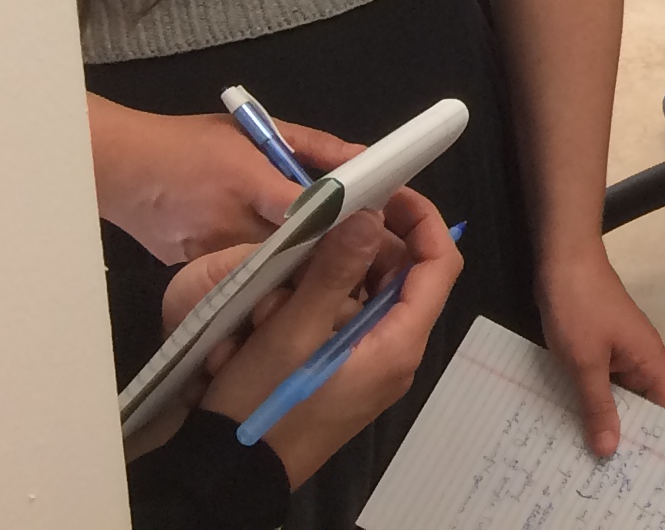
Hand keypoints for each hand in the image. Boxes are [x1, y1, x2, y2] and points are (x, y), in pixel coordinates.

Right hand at [91, 96, 362, 263]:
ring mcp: (207, 256)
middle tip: (354, 249)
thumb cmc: (190, 142)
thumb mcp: (255, 131)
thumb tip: (363, 158)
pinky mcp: (192, 275)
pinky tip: (271, 271)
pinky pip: (236, 280)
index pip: (305, 210)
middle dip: (322, 249)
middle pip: (291, 249)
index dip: (338, 218)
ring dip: (291, 266)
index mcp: (246, 183)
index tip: (365, 222)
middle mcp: (227, 225)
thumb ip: (313, 147)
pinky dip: (256, 274)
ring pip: (265, 272)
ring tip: (318, 260)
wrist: (120, 168)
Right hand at [158, 187, 461, 489]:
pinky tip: (273, 306)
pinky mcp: (341, 375)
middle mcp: (394, 353)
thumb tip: (371, 215)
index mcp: (399, 342)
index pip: (439, 264)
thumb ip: (333, 271)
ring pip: (365, 297)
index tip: (385, 189)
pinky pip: (341, 323)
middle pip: (401, 276)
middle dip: (361, 247)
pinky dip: (315, 305)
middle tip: (317, 229)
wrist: (225, 475)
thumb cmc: (262, 406)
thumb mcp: (291, 333)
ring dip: (329, 276)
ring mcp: (368, 366)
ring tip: (284, 274)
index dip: (421, 219)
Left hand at [537, 241, 664, 459]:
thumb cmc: (580, 308)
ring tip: (591, 458)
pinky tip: (574, 424)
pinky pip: (605, 385)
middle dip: (635, 438)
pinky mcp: (601, 348)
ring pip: (624, 397)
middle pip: (650, 407)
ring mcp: (622, 353)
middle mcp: (642, 360)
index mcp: (651, 361)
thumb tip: (610, 450)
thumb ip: (598, 406)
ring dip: (611, 422)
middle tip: (613, 475)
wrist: (564, 261)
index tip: (652, 470)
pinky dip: (594, 404)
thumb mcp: (585, 362)